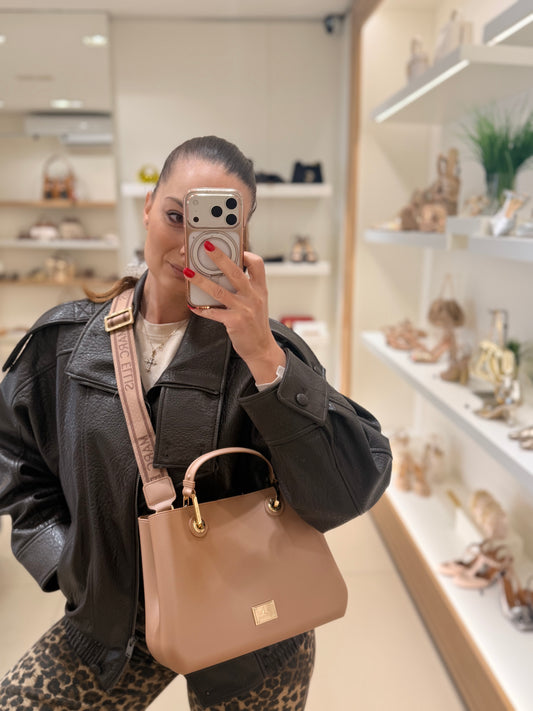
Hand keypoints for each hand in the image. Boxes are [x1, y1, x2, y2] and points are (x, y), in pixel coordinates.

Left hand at [185, 241, 284, 383]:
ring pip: (219, 291)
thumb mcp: (258, 302)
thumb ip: (247, 288)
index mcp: (260, 289)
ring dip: (201, 280)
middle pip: (235, 272)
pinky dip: (201, 309)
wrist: (262, 349)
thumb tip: (226, 273)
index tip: (234, 247)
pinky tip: (192, 305)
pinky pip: (214, 313)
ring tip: (188, 272)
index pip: (257, 264)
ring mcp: (245, 309)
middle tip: (206, 246)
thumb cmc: (256, 324)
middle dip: (219, 257)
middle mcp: (254, 297)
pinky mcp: (235, 322)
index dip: (246, 253)